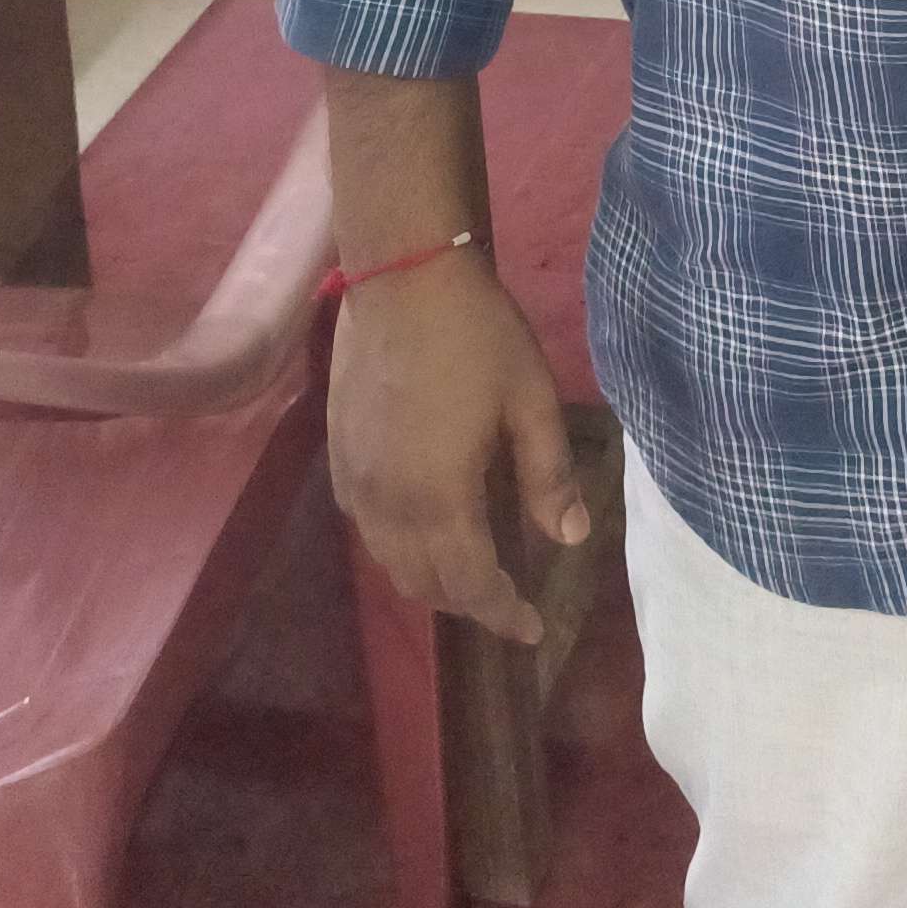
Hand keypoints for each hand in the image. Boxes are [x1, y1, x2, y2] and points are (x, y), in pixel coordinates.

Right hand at [327, 259, 587, 647]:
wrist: (402, 276)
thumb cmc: (478, 334)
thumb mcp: (531, 400)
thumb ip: (549, 475)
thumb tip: (569, 539)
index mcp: (441, 498)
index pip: (472, 586)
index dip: (504, 615)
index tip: (532, 631)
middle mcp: (389, 504)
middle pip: (425, 584)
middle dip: (469, 602)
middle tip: (507, 598)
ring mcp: (356, 482)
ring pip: (389, 562)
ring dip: (429, 579)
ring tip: (469, 570)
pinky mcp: (338, 458)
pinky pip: (366, 528)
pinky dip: (397, 546)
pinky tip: (423, 524)